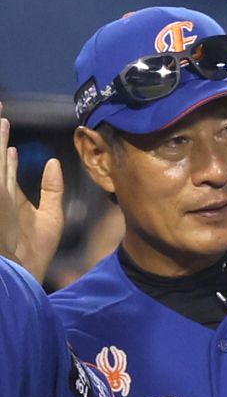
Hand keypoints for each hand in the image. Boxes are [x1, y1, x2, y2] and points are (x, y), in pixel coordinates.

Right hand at [0, 107, 63, 284]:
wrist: (21, 272)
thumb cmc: (35, 252)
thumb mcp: (51, 216)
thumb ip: (52, 189)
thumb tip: (52, 162)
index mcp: (10, 195)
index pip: (6, 164)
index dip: (5, 146)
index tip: (5, 124)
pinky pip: (0, 171)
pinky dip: (1, 158)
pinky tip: (4, 144)